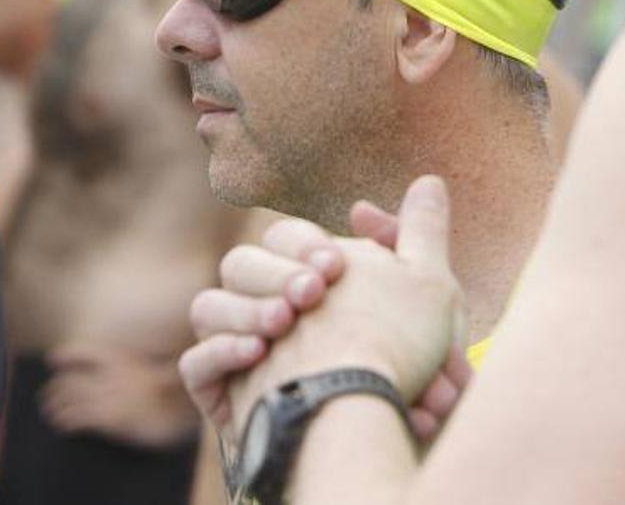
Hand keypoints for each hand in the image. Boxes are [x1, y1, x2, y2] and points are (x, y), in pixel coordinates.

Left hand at [40, 342, 199, 448]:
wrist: (187, 404)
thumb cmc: (177, 391)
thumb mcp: (157, 371)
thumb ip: (137, 369)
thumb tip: (128, 372)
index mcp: (122, 358)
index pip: (84, 352)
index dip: (66, 355)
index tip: (52, 359)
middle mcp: (111, 374)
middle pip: (72, 378)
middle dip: (56, 388)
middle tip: (47, 396)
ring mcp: (110, 395)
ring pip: (70, 398)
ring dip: (55, 406)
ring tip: (50, 413)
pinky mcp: (111, 417)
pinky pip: (79, 417)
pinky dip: (66, 421)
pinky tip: (62, 426)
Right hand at [183, 178, 465, 440]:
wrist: (384, 443)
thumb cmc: (408, 371)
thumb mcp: (428, 300)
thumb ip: (423, 237)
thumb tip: (428, 181)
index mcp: (303, 278)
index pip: (282, 239)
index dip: (301, 245)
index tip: (335, 265)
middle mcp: (266, 309)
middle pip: (239, 263)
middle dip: (272, 273)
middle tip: (309, 295)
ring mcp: (238, 350)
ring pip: (209, 305)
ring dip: (244, 309)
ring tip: (283, 324)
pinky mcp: (219, 394)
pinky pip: (196, 363)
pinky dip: (222, 352)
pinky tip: (257, 354)